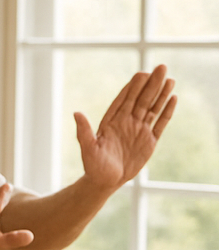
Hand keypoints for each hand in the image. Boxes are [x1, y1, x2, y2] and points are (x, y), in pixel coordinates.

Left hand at [77, 65, 177, 191]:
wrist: (105, 181)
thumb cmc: (93, 166)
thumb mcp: (88, 149)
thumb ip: (84, 131)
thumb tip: (76, 113)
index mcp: (111, 121)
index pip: (124, 100)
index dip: (132, 87)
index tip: (141, 73)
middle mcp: (126, 122)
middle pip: (141, 100)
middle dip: (151, 84)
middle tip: (161, 67)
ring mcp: (139, 130)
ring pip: (152, 108)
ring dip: (161, 94)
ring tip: (170, 78)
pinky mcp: (149, 140)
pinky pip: (160, 123)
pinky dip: (166, 111)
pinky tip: (172, 98)